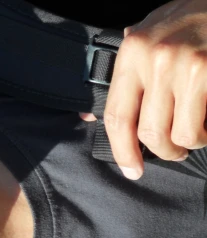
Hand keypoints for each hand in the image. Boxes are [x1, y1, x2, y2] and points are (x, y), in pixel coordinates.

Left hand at [80, 0, 206, 178]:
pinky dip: (206, 133)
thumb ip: (123, 77)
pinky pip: (201, 126)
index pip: (116, 116)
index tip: (131, 170)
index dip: (122, 151)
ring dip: (188, 143)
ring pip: (179, 135)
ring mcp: (185, 66)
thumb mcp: (147, 38)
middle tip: (173, 150)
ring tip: (196, 133)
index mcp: (132, 52)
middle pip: (148, 132)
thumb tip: (89, 118)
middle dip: (163, 151)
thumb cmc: (189, 21)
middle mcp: (155, 59)